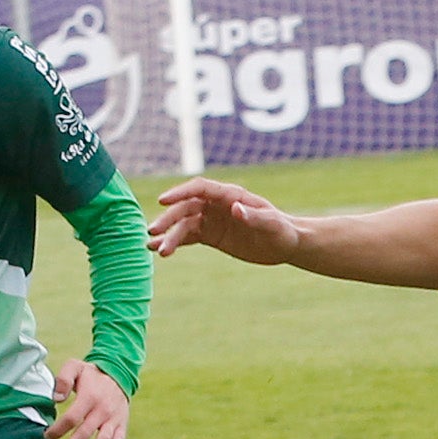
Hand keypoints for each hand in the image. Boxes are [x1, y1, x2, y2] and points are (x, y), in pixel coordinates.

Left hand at [48, 358, 128, 438]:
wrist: (119, 374)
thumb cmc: (90, 374)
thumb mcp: (75, 367)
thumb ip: (63, 379)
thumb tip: (56, 399)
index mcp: (90, 396)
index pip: (72, 417)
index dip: (58, 429)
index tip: (47, 436)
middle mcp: (103, 409)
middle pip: (85, 432)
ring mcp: (114, 418)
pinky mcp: (122, 424)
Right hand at [147, 176, 300, 262]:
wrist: (285, 245)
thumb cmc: (281, 230)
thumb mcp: (271, 224)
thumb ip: (253, 216)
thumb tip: (235, 208)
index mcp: (230, 195)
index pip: (199, 189)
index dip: (180, 192)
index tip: (163, 201)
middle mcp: (216, 205)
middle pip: (186, 208)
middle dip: (168, 219)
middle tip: (152, 232)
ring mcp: (211, 220)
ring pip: (183, 224)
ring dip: (168, 234)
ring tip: (152, 248)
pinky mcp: (210, 236)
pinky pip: (187, 237)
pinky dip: (173, 242)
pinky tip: (158, 250)